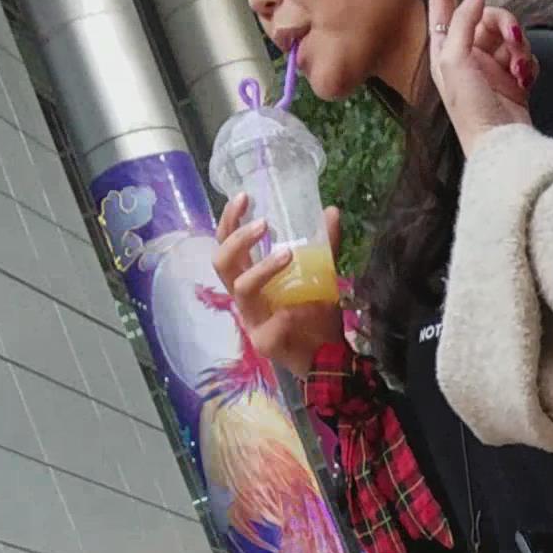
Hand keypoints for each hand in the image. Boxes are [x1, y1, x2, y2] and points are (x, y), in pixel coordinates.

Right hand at [214, 190, 345, 376]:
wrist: (329, 356)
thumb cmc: (316, 312)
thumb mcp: (321, 273)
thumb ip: (324, 245)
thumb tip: (331, 210)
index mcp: (250, 277)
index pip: (226, 243)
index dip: (229, 220)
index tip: (244, 197)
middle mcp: (244, 297)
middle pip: (222, 263)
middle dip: (238, 240)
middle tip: (264, 224)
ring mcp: (251, 320)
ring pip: (242, 289)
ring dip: (263, 268)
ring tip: (288, 253)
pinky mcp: (264, 343)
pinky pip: (270, 325)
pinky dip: (287, 314)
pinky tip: (302, 310)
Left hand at [428, 0, 535, 154]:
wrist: (501, 147)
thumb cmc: (471, 109)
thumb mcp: (457, 61)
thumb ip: (464, 23)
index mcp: (444, 47)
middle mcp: (465, 51)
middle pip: (487, 12)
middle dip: (502, 23)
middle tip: (511, 41)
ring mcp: (490, 64)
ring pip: (509, 30)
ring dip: (518, 45)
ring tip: (519, 68)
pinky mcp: (513, 76)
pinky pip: (524, 52)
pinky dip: (528, 62)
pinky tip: (526, 79)